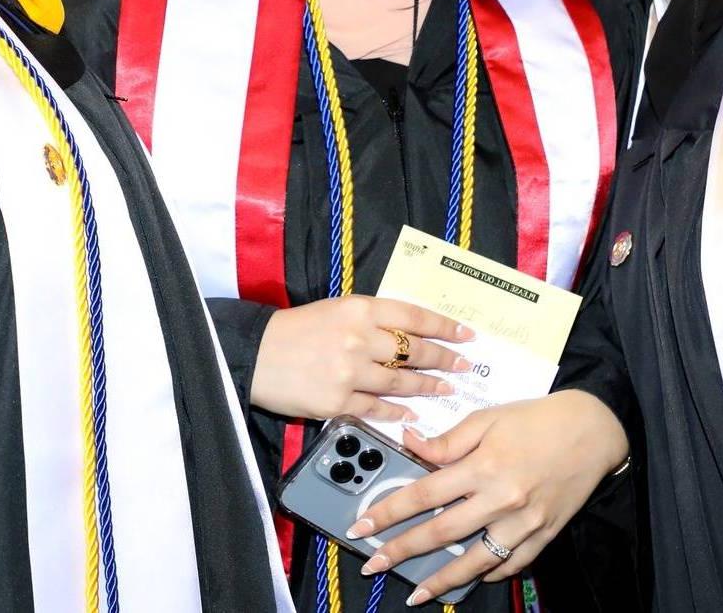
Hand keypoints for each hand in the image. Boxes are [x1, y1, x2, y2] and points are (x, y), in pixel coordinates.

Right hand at [249, 295, 474, 421]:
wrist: (257, 353)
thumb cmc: (297, 329)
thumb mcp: (336, 309)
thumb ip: (371, 319)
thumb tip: (409, 333)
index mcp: (360, 309)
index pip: (414, 316)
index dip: (444, 327)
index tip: (465, 335)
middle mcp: (359, 338)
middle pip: (414, 351)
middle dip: (444, 359)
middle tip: (463, 366)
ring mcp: (350, 372)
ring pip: (400, 383)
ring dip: (426, 387)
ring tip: (444, 389)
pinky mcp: (338, 402)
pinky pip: (377, 409)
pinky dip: (397, 413)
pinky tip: (410, 414)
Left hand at [346, 390, 627, 604]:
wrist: (593, 430)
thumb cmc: (536, 418)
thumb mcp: (488, 418)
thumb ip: (448, 439)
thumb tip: (410, 444)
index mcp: (483, 465)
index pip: (424, 494)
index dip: (389, 512)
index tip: (362, 526)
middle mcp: (501, 498)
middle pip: (442, 532)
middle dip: (402, 551)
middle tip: (372, 565)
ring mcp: (524, 522)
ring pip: (475, 560)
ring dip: (441, 580)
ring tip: (415, 594)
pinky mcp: (543, 534)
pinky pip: (511, 564)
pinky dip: (488, 574)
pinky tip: (469, 580)